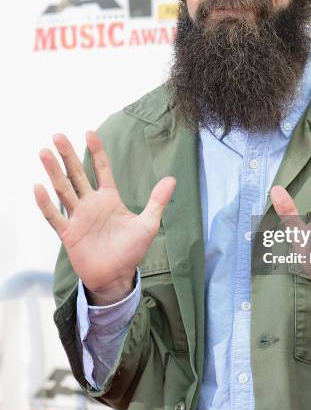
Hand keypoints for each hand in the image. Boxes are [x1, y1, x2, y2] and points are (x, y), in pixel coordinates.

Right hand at [34, 131, 175, 304]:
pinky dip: (46, 204)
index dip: (96, 152)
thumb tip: (172, 179)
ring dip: (54, 172)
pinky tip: (38, 188)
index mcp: (109, 199)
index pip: (101, 170)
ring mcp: (78, 218)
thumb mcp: (148, 224)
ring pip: (63, 190)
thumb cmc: (132, 250)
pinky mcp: (69, 234)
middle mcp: (91, 204)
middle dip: (68, 155)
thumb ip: (157, 201)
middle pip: (77, 174)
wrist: (118, 276)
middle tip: (58, 136)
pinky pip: (55, 217)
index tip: (89, 133)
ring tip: (44, 152)